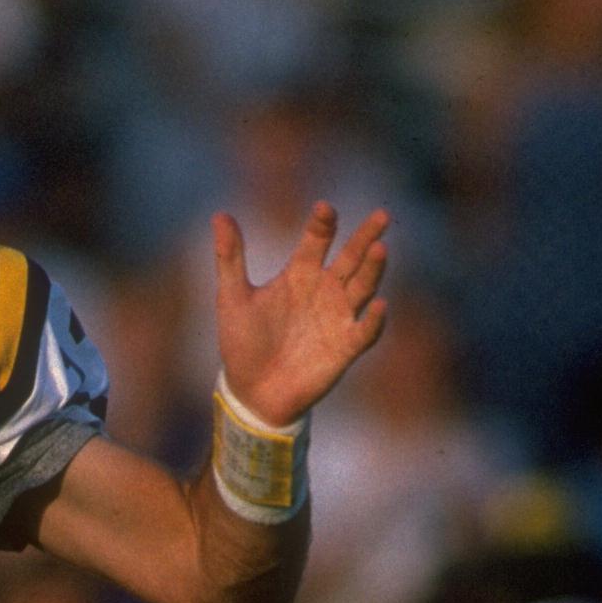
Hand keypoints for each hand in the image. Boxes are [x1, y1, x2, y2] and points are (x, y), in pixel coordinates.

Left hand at [214, 202, 389, 427]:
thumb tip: (219, 215)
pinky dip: (374, 320)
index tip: (324, 209)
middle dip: (365, 237)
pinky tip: (378, 304)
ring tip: (379, 250)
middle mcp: (324, 291)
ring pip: (362, 287)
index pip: (316, 240)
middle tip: (382, 215)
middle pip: (351, 258)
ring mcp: (337, 318)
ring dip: (372, 270)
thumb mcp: (233, 298)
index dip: (322, 224)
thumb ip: (229, 257)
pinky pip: (365, 331)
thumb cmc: (243, 344)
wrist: (252, 394)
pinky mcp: (345, 348)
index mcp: (299, 274)